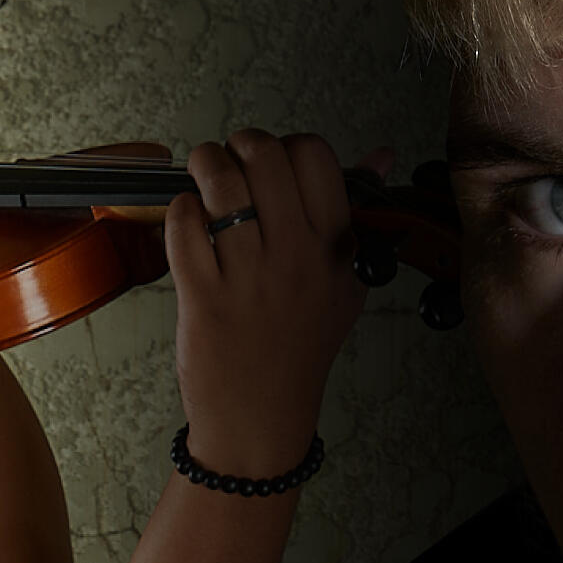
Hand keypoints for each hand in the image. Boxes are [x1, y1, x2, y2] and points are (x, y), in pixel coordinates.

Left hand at [166, 130, 386, 476]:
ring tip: (202, 178)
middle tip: (230, 161)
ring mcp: (250, 277)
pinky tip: (188, 222)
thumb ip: (358, 215)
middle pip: (266, 155)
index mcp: (335, 248)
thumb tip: (382, 154)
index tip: (271, 163)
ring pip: (221, 182)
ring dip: (204, 166)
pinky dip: (179, 210)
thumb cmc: (299, 348)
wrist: (261, 419)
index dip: (287, 145)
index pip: (316, 155)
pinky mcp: (203, 296)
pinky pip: (184, 224)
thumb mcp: (345, 283)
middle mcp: (296, 257)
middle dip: (238, 144)